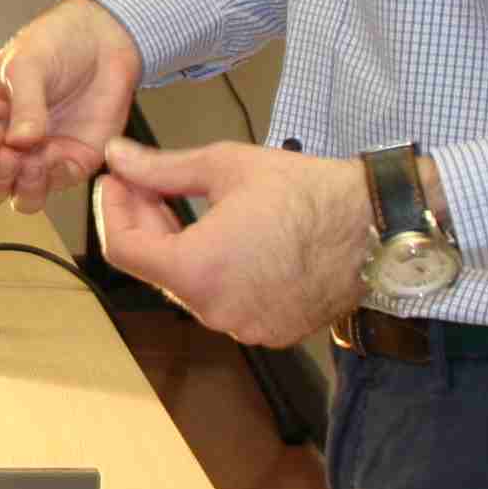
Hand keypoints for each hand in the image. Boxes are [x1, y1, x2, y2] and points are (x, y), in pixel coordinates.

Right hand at [0, 0, 144, 207]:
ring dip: (24, 187)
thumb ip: (24, 104)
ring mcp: (38, 157)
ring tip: (33, 162)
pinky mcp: (72, 162)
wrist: (102, 39)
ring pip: (21, 197)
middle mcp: (5, 144)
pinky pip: (59, 184)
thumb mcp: (28, 64)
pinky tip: (62, 156)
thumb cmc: (54, 43)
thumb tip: (20, 142)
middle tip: (6, 159)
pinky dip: (57, 176)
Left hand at [91, 137, 374, 347]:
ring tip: (193, 207)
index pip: (122, 250)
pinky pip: (224, 302)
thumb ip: (161, 169)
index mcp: (199, 270)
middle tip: (151, 183)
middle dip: (146, 224)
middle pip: (155, 270)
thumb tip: (117, 157)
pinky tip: (230, 238)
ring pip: (189, 287)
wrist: (376, 226)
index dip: (111, 211)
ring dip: (180, 249)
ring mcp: (244, 327)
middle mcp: (216, 310)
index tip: (117, 183)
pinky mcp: (270, 332)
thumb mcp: (226, 166)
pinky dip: (216, 272)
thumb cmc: (309, 193)